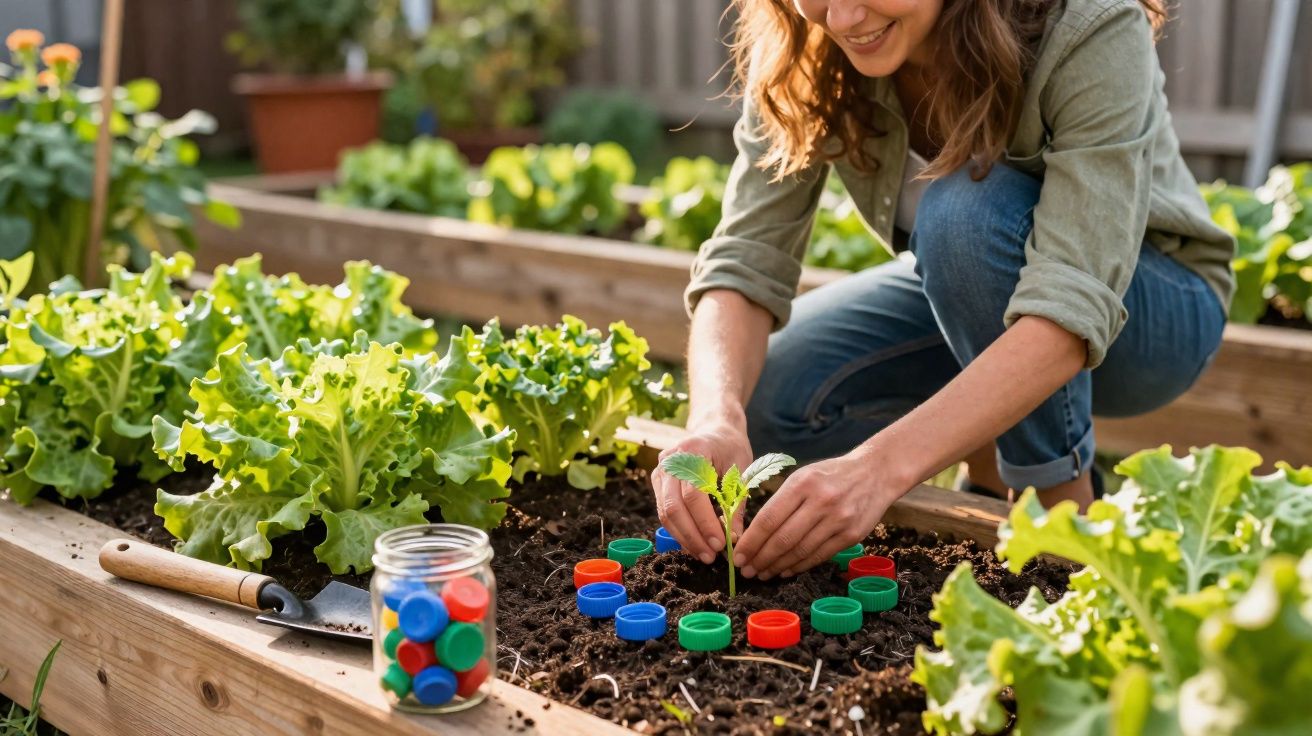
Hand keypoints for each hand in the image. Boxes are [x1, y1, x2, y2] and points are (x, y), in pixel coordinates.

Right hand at [651, 420, 752, 563]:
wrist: (714, 430)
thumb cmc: (731, 448)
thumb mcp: (742, 470)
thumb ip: (737, 503)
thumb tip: (736, 539)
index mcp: (692, 450)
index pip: (693, 494)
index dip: (705, 522)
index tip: (721, 544)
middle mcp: (669, 461)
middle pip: (674, 507)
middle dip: (693, 536)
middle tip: (711, 556)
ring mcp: (660, 471)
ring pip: (665, 513)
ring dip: (684, 538)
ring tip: (704, 555)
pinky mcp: (658, 483)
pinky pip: (664, 512)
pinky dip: (679, 531)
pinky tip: (695, 544)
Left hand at [734, 450, 899, 579]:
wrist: (875, 473)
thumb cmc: (830, 476)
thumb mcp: (803, 477)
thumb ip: (781, 502)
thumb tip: (754, 534)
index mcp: (802, 483)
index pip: (768, 518)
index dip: (751, 542)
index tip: (738, 556)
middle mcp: (820, 501)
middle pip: (783, 539)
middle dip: (760, 558)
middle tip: (747, 570)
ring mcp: (838, 519)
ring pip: (800, 551)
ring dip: (777, 566)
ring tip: (763, 573)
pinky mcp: (852, 535)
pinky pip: (819, 556)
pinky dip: (799, 567)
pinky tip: (785, 570)